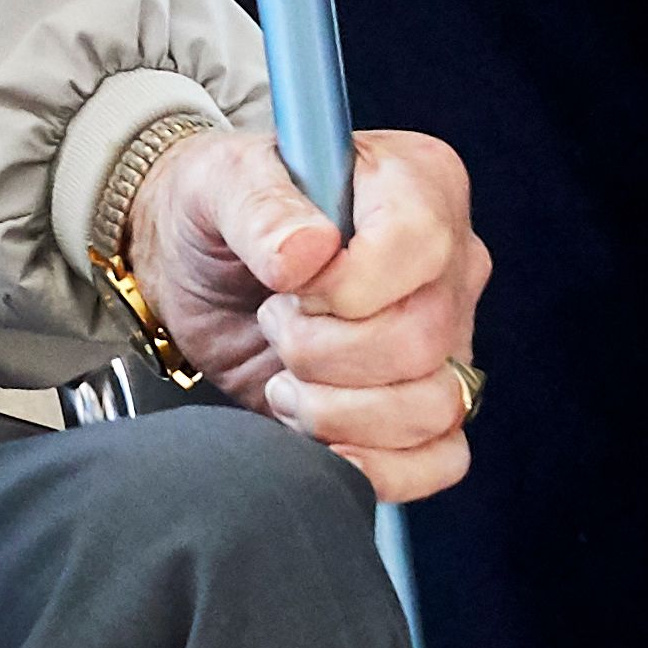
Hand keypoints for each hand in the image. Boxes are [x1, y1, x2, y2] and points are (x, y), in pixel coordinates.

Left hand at [133, 123, 487, 502]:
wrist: (198, 268)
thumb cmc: (220, 209)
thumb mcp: (219, 181)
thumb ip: (259, 207)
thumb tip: (305, 255)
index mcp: (419, 184)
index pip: (419, 247)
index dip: (344, 287)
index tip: (286, 285)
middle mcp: (449, 262)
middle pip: (422, 339)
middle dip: (322, 353)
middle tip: (273, 326)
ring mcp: (446, 339)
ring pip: (434, 407)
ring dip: (337, 412)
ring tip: (287, 380)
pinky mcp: (424, 405)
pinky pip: (441, 459)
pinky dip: (376, 466)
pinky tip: (318, 439)